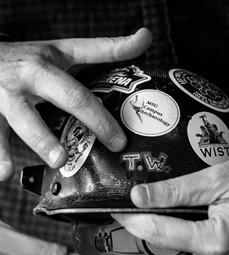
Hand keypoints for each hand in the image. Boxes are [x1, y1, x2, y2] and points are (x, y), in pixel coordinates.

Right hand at [0, 28, 151, 180]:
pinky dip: (0, 155)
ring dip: (43, 139)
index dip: (120, 46)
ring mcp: (8, 93)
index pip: (92, 50)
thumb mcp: (57, 53)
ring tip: (60, 159)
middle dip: (94, 119)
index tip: (145, 38)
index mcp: (52, 58)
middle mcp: (33, 73)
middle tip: (115, 142)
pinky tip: (6, 173)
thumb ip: (96, 52)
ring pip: (26, 118)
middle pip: (70, 96)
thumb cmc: (25, 62)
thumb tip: (143, 38)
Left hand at [113, 157, 228, 254]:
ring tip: (160, 235)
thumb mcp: (221, 179)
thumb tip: (142, 196)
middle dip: (147, 244)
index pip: (157, 233)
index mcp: (215, 242)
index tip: (120, 212)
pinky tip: (186, 246)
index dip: (133, 220)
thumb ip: (178, 189)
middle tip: (138, 224)